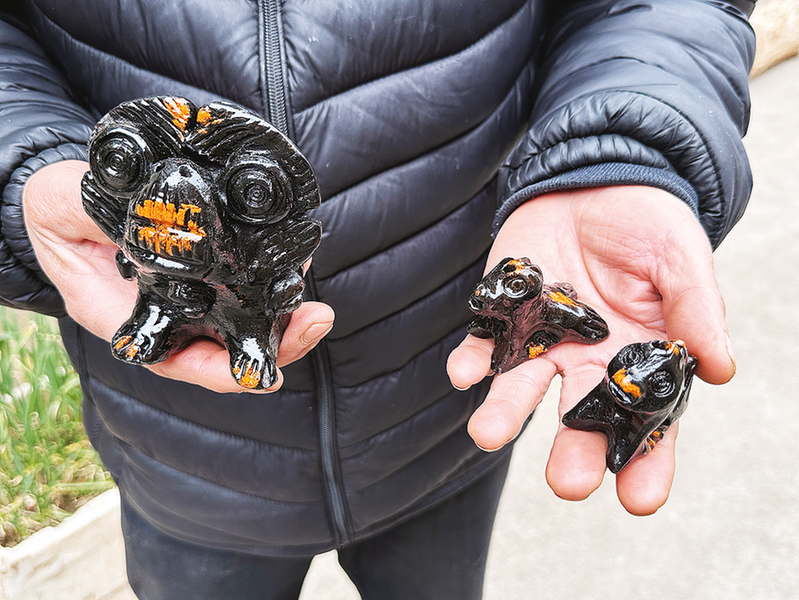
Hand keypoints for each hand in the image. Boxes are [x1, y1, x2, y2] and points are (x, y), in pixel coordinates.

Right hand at [23, 160, 333, 392]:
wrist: (70, 198)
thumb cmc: (60, 214)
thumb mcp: (62, 211)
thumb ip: (96, 219)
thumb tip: (144, 228)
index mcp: (134, 320)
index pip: (186, 360)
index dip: (227, 372)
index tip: (263, 374)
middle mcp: (174, 314)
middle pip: (233, 345)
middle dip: (279, 341)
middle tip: (315, 320)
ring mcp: (196, 292)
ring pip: (248, 314)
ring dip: (284, 307)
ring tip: (313, 291)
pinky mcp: (213, 265)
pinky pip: (249, 278)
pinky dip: (273, 274)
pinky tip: (296, 257)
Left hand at [447, 186, 734, 514]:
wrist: (595, 182)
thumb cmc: (646, 224)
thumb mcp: (680, 259)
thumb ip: (696, 309)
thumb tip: (719, 368)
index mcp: (638, 359)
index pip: (646, 422)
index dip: (646, 462)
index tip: (639, 499)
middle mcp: (587, 362)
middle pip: (579, 419)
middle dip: (572, 453)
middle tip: (565, 483)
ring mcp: (542, 342)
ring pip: (520, 389)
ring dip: (503, 413)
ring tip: (488, 434)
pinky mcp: (505, 317)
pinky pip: (484, 345)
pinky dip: (471, 360)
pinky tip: (463, 373)